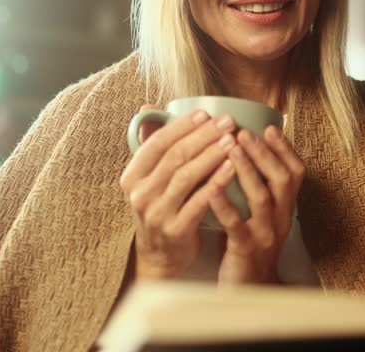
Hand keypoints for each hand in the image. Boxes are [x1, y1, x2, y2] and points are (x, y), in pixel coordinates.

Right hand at [120, 105, 237, 279]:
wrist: (160, 258)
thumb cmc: (162, 208)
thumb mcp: (150, 179)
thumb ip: (153, 146)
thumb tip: (148, 108)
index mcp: (132, 176)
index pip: (156, 143)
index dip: (182, 126)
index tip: (206, 113)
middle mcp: (140, 194)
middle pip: (174, 157)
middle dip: (203, 136)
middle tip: (227, 123)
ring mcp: (156, 214)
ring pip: (186, 176)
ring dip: (212, 155)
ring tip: (233, 141)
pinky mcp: (175, 231)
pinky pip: (199, 201)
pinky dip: (216, 183)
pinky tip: (232, 168)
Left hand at [213, 125, 304, 284]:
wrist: (249, 291)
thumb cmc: (248, 248)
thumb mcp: (259, 216)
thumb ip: (256, 189)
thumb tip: (242, 153)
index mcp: (285, 208)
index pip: (295, 173)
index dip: (285, 149)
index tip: (270, 127)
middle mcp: (281, 219)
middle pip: (282, 179)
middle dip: (263, 153)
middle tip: (244, 132)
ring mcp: (266, 235)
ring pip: (262, 197)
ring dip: (247, 170)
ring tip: (230, 149)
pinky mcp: (246, 250)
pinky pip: (237, 225)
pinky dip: (225, 204)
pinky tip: (212, 189)